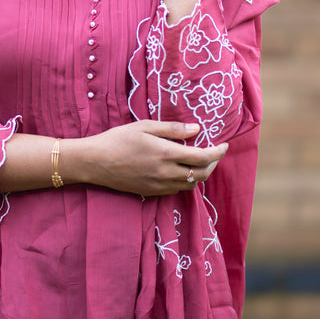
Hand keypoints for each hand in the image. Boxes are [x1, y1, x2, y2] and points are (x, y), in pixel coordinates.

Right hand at [84, 120, 227, 196]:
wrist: (95, 162)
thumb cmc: (118, 139)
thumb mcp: (145, 126)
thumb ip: (173, 129)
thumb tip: (197, 130)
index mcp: (166, 154)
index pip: (203, 157)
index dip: (218, 152)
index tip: (224, 145)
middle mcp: (166, 173)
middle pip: (201, 174)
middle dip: (213, 164)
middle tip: (215, 153)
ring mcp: (158, 186)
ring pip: (190, 185)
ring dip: (200, 174)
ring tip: (200, 161)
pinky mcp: (151, 192)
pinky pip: (176, 190)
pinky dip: (185, 181)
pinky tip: (181, 170)